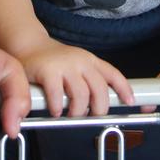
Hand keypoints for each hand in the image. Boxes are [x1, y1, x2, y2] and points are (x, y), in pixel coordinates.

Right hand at [19, 39, 133, 117]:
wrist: (28, 44)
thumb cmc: (54, 61)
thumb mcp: (77, 65)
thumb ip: (89, 80)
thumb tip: (102, 104)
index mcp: (90, 61)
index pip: (113, 75)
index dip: (125, 89)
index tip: (131, 103)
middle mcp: (81, 61)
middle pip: (100, 90)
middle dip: (98, 109)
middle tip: (90, 115)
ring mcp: (65, 66)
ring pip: (81, 96)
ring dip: (77, 111)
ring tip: (69, 114)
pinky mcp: (48, 71)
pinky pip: (58, 97)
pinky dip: (58, 108)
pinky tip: (55, 110)